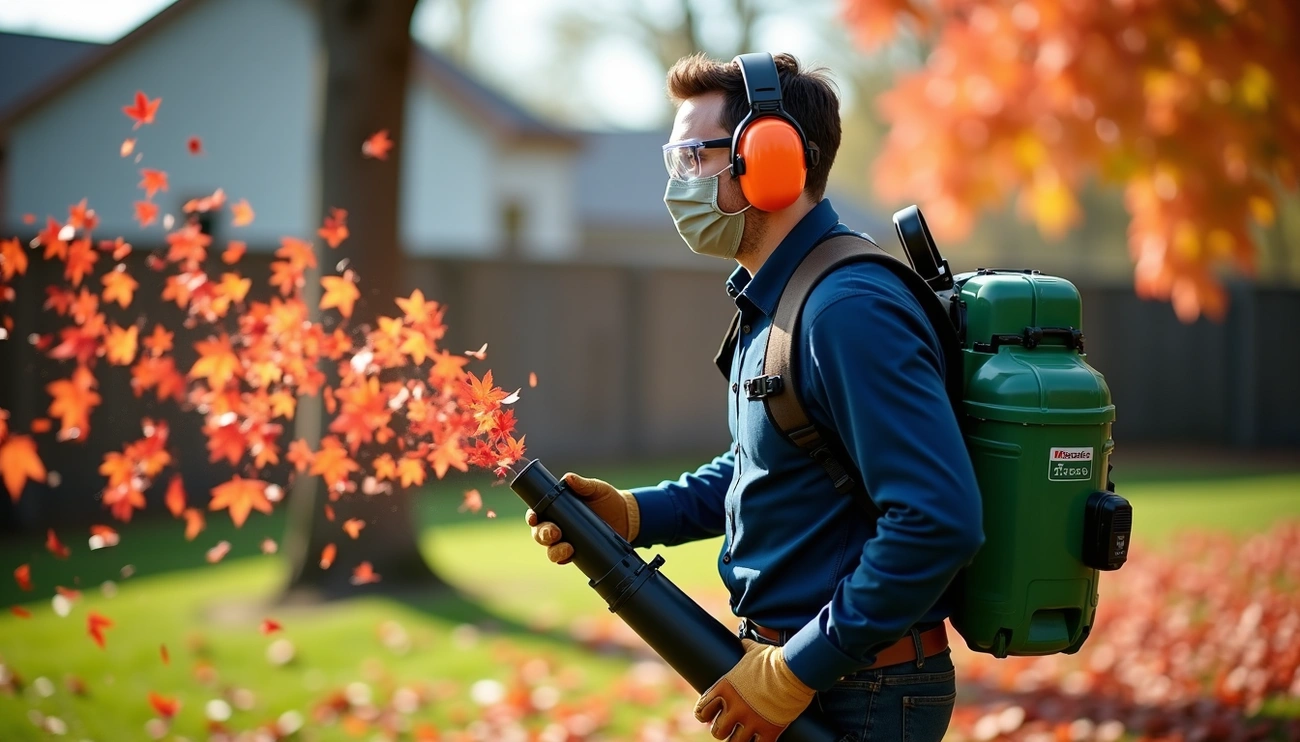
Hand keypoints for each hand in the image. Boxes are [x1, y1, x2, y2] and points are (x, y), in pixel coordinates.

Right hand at [524, 472, 639, 563]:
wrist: (627, 517)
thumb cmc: (607, 499)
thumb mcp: (596, 489)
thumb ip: (583, 484)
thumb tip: (569, 478)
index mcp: (556, 508)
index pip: (537, 513)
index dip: (531, 517)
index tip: (533, 518)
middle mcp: (557, 525)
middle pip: (540, 533)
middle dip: (543, 534)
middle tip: (555, 533)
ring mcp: (567, 540)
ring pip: (551, 549)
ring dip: (554, 550)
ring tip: (567, 548)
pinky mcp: (578, 552)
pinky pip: (565, 559)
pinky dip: (564, 559)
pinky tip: (570, 556)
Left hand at [694, 639, 814, 741]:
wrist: (794, 670)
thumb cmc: (773, 659)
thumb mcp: (754, 652)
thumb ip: (745, 649)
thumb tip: (744, 642)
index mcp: (725, 688)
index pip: (703, 708)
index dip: (703, 714)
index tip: (707, 716)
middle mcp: (734, 707)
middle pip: (717, 731)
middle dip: (722, 730)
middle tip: (728, 727)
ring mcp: (750, 721)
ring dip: (737, 739)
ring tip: (741, 736)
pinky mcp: (768, 731)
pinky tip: (759, 739)